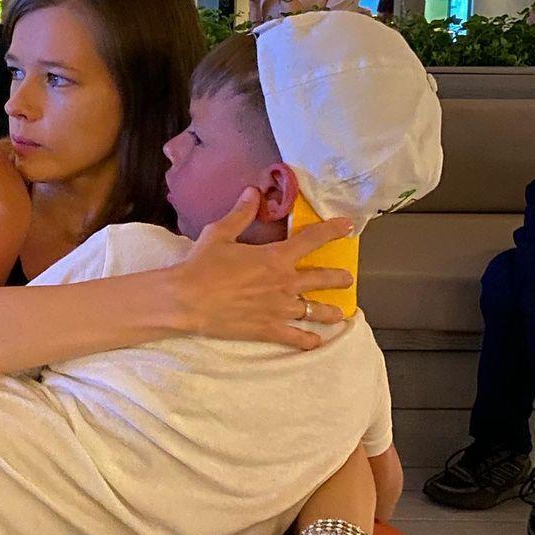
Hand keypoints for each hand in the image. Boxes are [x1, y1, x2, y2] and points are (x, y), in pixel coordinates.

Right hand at [175, 189, 352, 349]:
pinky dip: (309, 341)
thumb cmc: (202, 265)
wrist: (186, 300)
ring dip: (330, 312)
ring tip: (339, 314)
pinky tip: (316, 342)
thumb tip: (254, 192)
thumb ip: (241, 214)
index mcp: (275, 257)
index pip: (313, 239)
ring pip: (315, 311)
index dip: (333, 230)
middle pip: (322, 278)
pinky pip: (296, 338)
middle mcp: (285, 283)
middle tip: (347, 278)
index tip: (348, 227)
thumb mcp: (220, 233)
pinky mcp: (269, 329)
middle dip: (339, 278)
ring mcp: (279, 309)